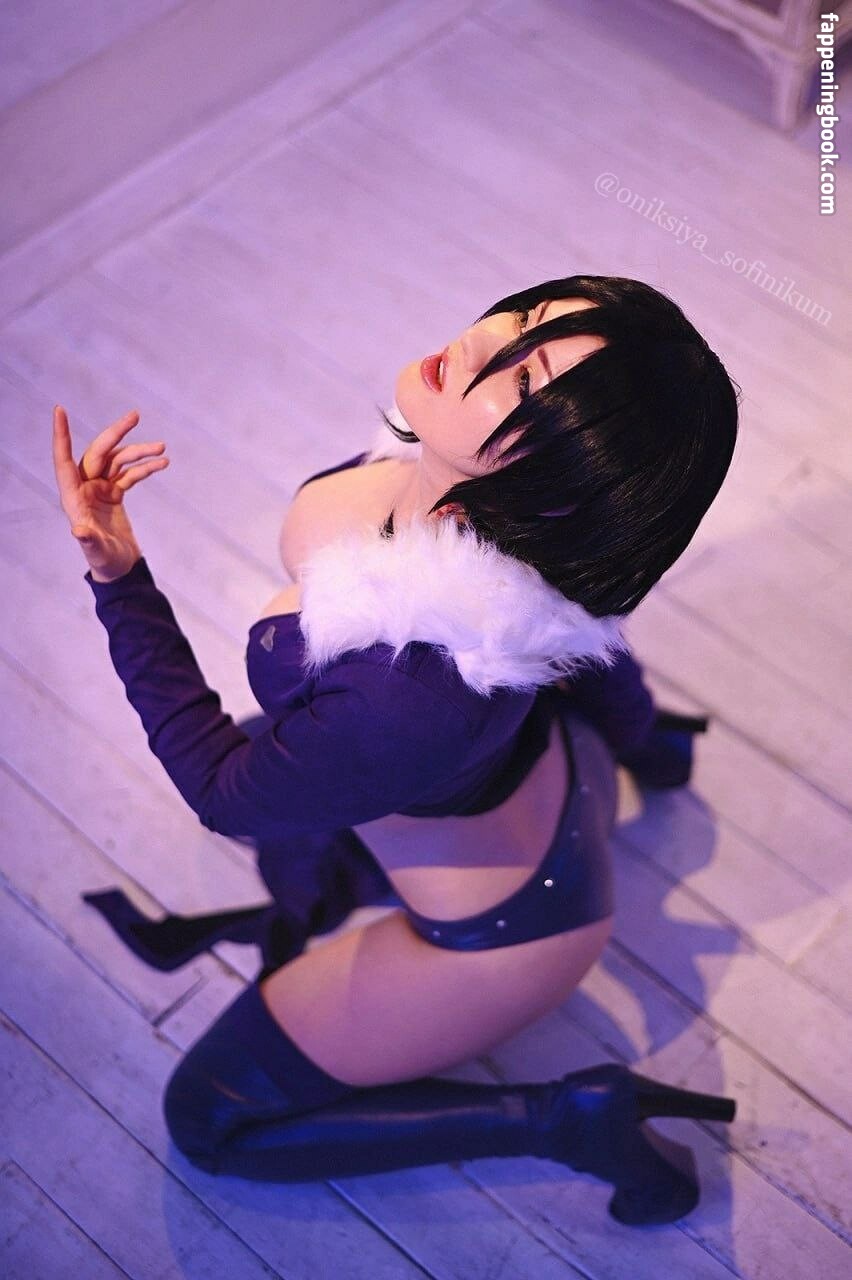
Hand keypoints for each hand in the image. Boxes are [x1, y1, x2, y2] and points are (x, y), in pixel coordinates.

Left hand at [52, 405, 168, 581]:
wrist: (119, 570)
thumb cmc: (104, 562)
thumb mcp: (97, 552)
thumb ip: (89, 540)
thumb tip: (78, 531)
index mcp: (73, 497)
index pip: (63, 460)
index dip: (61, 436)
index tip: (59, 410)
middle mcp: (84, 488)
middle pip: (98, 452)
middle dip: (116, 433)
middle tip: (135, 416)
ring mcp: (100, 489)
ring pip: (118, 460)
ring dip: (139, 452)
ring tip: (162, 448)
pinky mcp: (114, 493)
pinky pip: (129, 473)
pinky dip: (145, 467)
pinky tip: (162, 463)